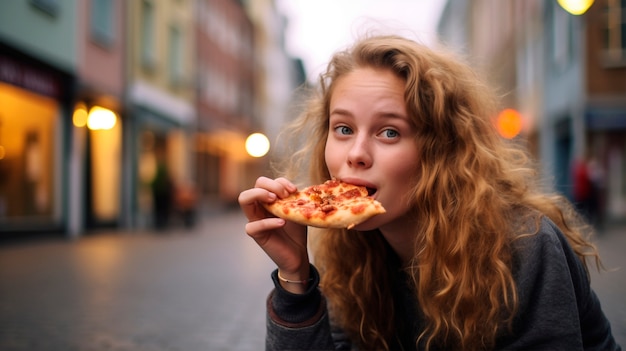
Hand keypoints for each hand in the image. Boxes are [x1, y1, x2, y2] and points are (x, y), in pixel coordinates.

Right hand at [238, 177, 309, 292]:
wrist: (298, 253)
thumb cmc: (295, 231)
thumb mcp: (295, 211)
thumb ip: (292, 198)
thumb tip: (294, 188)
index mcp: (267, 200)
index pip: (266, 182)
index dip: (279, 182)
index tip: (294, 190)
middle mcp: (259, 207)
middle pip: (255, 185)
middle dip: (270, 185)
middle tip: (284, 195)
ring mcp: (255, 219)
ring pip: (244, 199)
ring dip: (260, 195)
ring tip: (275, 200)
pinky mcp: (256, 234)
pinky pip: (253, 225)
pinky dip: (268, 222)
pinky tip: (282, 223)